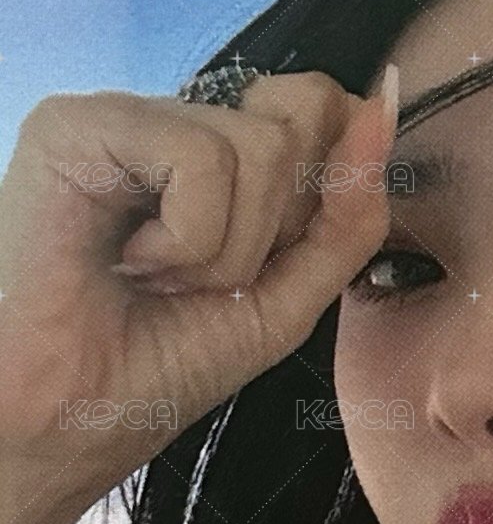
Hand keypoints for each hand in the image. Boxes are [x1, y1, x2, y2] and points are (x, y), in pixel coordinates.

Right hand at [0, 65, 397, 523]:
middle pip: (302, 119)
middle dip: (273, 232)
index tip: (252, 267)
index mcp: (220, 154)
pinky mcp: (77, 124)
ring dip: (226, 252)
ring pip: (261, 146)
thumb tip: (384, 102)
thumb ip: (348, 211)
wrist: (78, 421)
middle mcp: (174, 122)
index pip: (323, 108)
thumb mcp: (289, 297)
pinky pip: (202, 159)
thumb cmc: (164, 367)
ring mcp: (125, 116)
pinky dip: (187, 240)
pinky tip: (127, 262)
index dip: (318, 196)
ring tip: (156, 279)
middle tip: (196, 278)